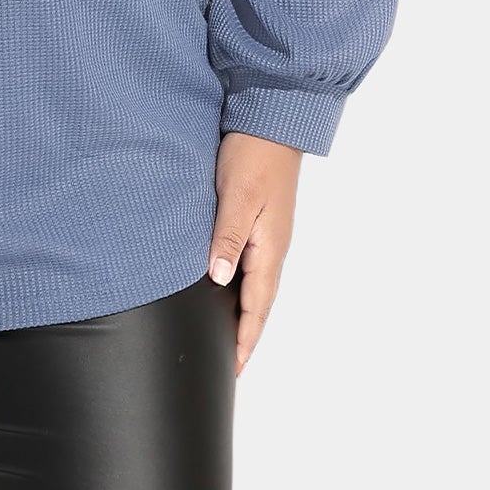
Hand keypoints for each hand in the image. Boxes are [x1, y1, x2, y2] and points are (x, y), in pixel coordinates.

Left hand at [207, 130, 303, 378]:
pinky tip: (225, 286)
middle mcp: (272, 247)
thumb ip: (227, 238)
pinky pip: (251, 264)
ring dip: (243, 312)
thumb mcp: (237, 197)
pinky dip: (240, 286)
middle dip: (245, 335)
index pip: (256, 307)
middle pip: (259, 303)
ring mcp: (268, 235)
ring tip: (226, 336)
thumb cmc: (253, 156)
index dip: (244, 339)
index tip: (232, 369)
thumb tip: (217, 280)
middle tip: (227, 364)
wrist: (272, 120)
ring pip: (255, 285)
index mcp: (269, 248)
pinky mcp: (260, 220)